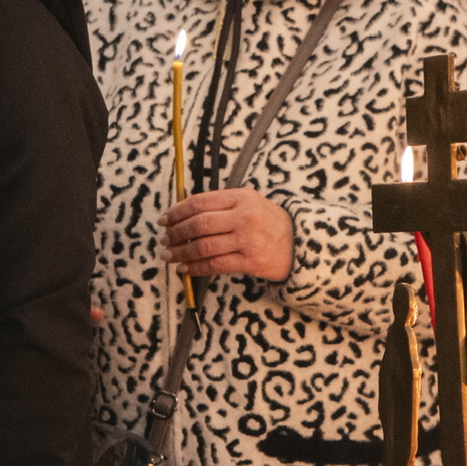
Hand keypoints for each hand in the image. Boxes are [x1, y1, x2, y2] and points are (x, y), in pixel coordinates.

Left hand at [161, 188, 293, 279]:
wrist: (301, 244)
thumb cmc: (270, 223)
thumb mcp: (252, 203)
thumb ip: (222, 204)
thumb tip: (182, 214)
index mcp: (243, 198)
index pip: (200, 202)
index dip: (177, 212)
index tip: (165, 220)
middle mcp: (245, 217)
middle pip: (198, 224)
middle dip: (176, 234)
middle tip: (165, 239)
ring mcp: (249, 240)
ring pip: (203, 246)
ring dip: (181, 252)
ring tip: (169, 255)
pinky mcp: (251, 261)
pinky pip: (215, 265)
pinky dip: (195, 268)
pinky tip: (185, 268)